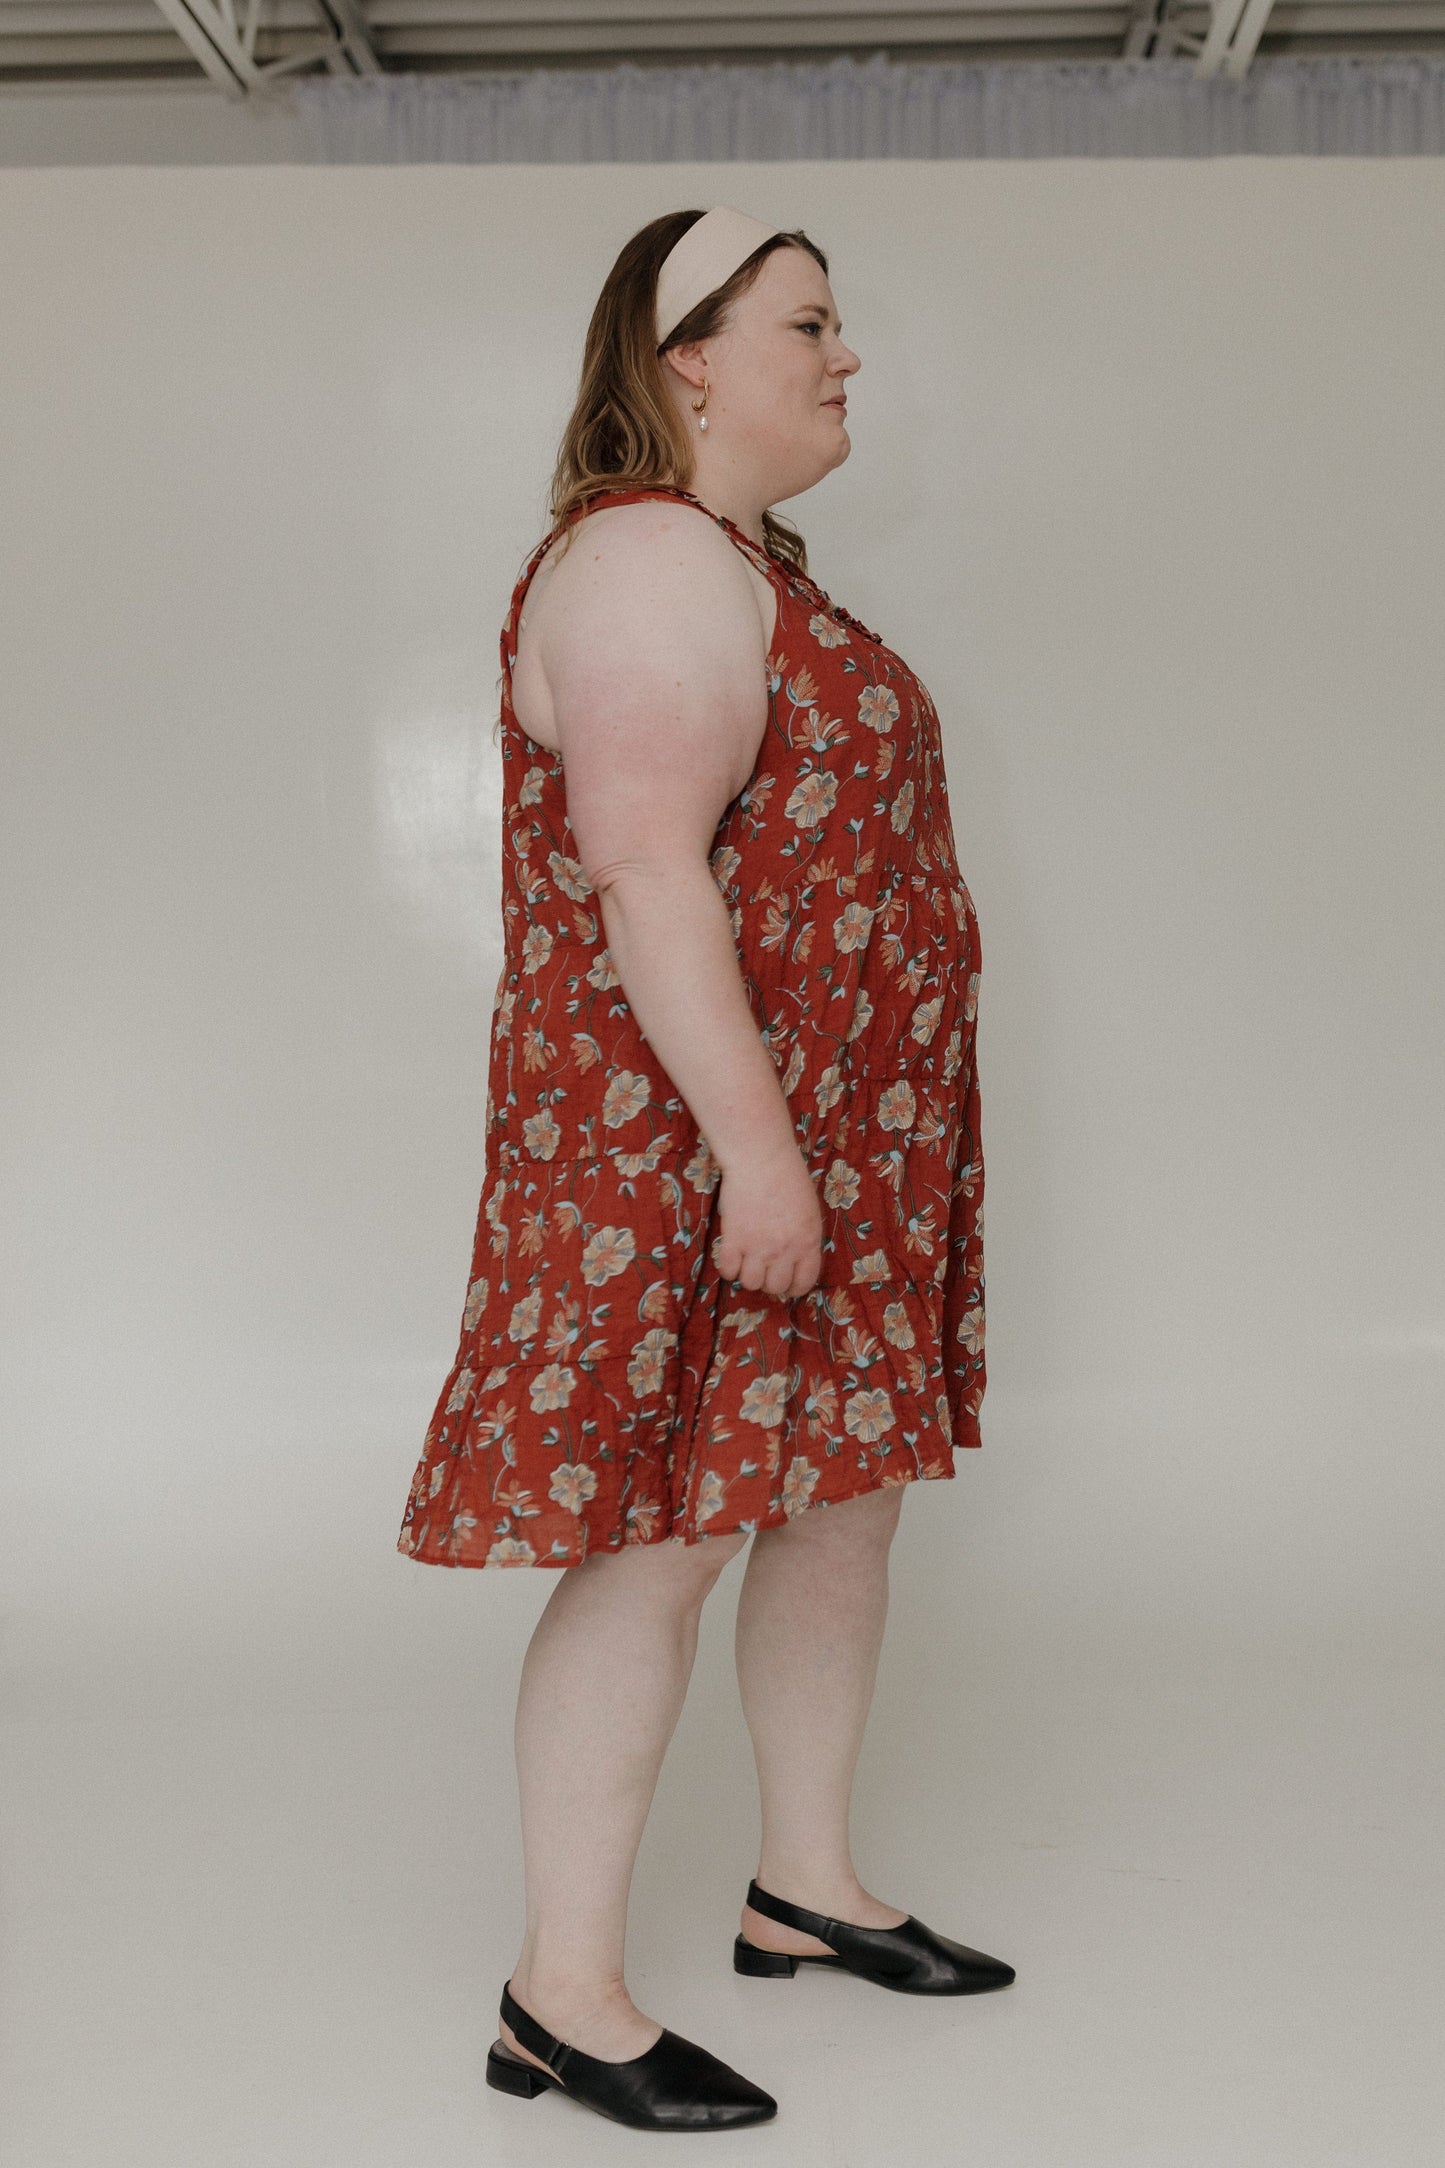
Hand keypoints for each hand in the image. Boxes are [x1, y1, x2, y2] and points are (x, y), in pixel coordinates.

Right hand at [709, 1145, 823, 1300]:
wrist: (761, 1159)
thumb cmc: (789, 1177)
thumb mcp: (810, 1211)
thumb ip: (804, 1238)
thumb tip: (795, 1260)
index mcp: (808, 1242)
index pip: (804, 1282)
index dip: (794, 1287)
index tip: (786, 1282)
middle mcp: (785, 1251)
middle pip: (775, 1287)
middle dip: (769, 1281)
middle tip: (763, 1267)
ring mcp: (758, 1248)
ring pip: (751, 1283)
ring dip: (748, 1275)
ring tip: (746, 1260)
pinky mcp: (734, 1241)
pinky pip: (728, 1271)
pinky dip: (728, 1268)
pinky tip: (732, 1254)